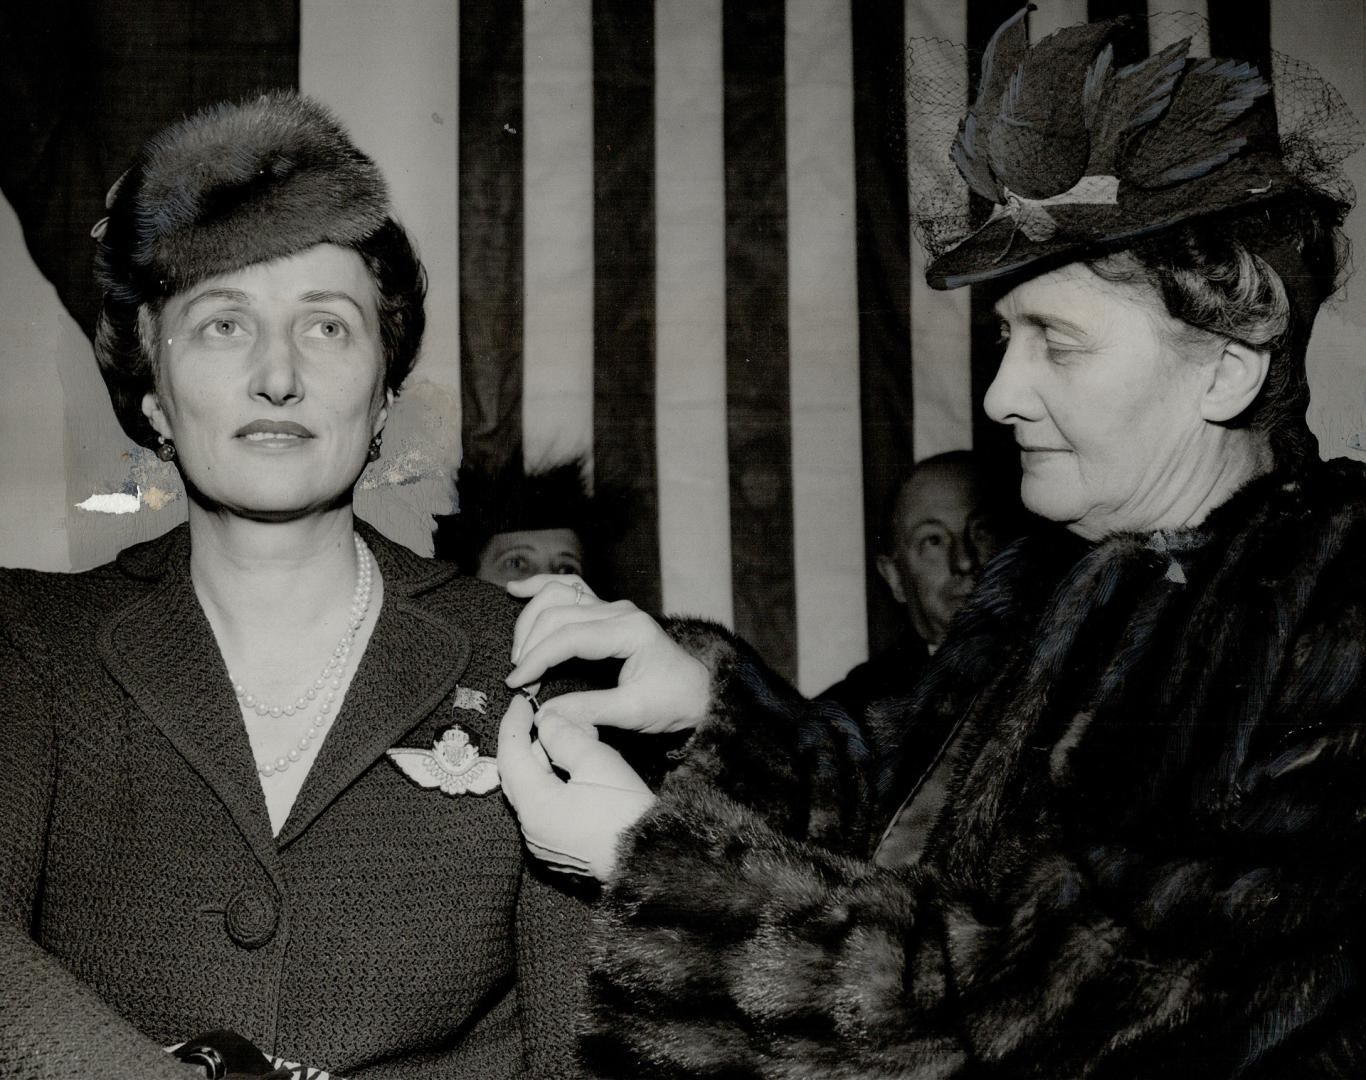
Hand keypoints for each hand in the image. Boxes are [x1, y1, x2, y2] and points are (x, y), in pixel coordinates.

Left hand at [497, 696, 655, 879]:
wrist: (650, 856)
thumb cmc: (626, 811)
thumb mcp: (596, 761)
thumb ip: (564, 736)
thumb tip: (546, 723)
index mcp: (535, 805)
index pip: (510, 755)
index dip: (513, 724)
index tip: (520, 702)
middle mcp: (530, 828)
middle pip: (519, 774)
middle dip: (532, 744)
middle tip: (555, 722)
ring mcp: (542, 843)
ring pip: (532, 791)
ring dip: (545, 765)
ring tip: (574, 748)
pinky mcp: (556, 850)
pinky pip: (544, 810)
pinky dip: (552, 787)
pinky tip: (575, 776)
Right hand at [505, 574, 710, 734]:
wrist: (698, 693)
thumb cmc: (673, 700)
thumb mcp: (634, 712)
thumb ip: (589, 710)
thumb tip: (544, 712)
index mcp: (629, 631)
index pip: (569, 637)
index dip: (537, 658)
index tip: (517, 682)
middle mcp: (619, 611)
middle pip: (558, 614)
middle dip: (530, 645)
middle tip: (520, 679)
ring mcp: (612, 607)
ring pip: (558, 596)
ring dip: (531, 620)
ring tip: (518, 652)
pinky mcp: (606, 611)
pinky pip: (568, 589)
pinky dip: (541, 588)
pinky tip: (517, 588)